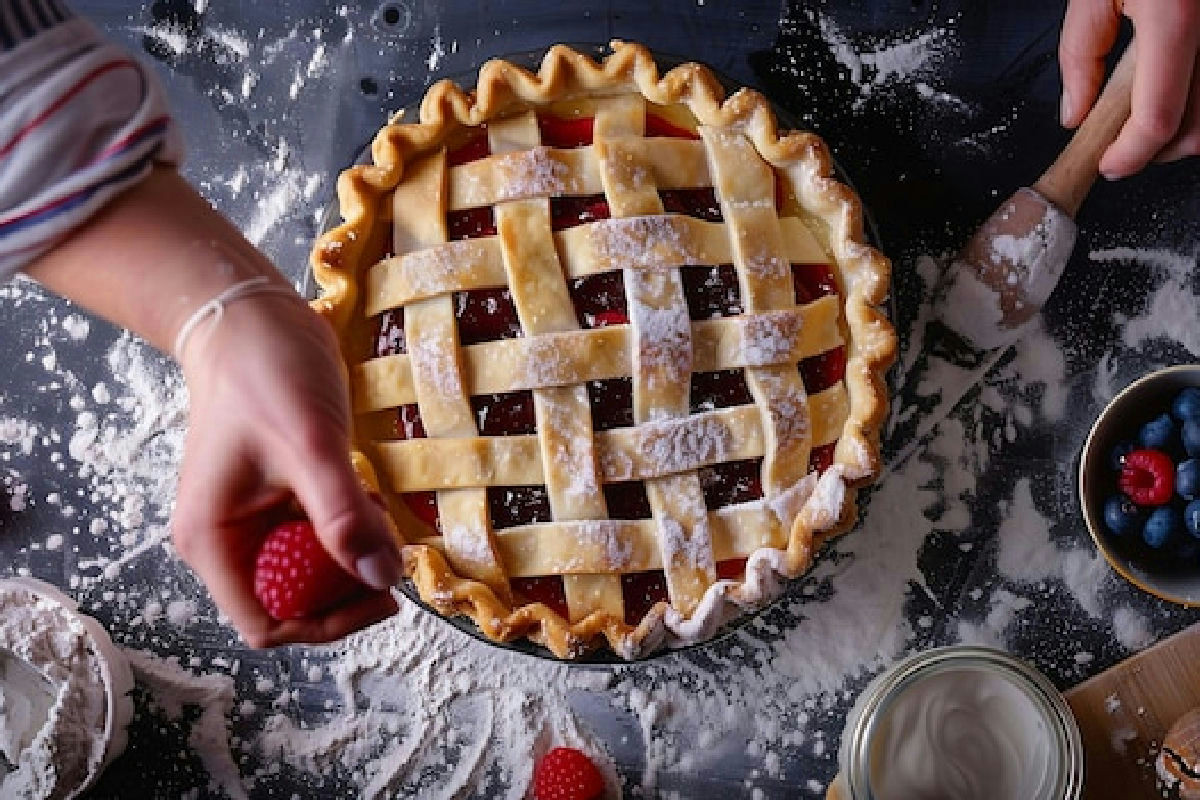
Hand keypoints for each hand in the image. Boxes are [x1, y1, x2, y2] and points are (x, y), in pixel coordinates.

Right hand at [172, 290, 399, 647]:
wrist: (251, 319)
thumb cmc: (265, 374)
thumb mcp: (310, 446)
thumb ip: (343, 516)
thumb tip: (381, 577)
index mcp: (214, 541)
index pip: (266, 623)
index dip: (325, 624)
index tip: (378, 596)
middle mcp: (227, 540)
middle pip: (293, 603)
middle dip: (346, 587)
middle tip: (390, 552)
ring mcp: (252, 519)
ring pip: (311, 570)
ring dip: (352, 555)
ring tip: (378, 516)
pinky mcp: (278, 497)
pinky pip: (318, 535)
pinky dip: (349, 527)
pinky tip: (366, 496)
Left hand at [1059, 0, 1199, 177]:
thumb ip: (1081, 55)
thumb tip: (1076, 114)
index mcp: (1177, 15)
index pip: (1158, 116)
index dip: (1131, 154)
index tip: (1110, 164)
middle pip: (1199, 125)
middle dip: (1160, 148)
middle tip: (1125, 143)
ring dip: (1185, 126)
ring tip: (1147, 114)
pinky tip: (1177, 87)